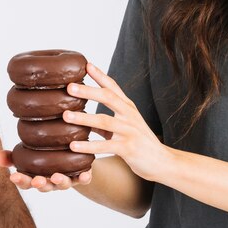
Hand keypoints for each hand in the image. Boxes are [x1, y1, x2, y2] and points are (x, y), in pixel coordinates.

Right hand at [0, 149, 92, 191]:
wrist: (70, 161)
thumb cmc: (43, 159)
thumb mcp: (26, 157)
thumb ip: (10, 158)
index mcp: (36, 178)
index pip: (26, 182)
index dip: (20, 180)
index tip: (13, 176)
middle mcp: (51, 182)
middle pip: (44, 186)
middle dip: (40, 184)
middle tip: (37, 180)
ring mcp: (66, 181)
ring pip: (63, 184)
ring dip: (60, 182)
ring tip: (58, 177)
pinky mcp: (81, 176)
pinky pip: (83, 180)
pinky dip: (84, 178)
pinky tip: (86, 174)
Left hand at [64, 63, 167, 181]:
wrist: (163, 162)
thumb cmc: (141, 143)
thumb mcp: (125, 127)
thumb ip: (106, 121)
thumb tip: (82, 116)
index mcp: (128, 107)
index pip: (113, 87)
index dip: (100, 75)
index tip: (86, 65)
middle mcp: (130, 115)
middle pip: (108, 97)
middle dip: (88, 91)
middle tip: (69, 87)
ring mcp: (130, 131)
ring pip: (104, 121)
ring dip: (83, 118)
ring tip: (65, 116)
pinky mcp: (128, 148)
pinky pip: (105, 145)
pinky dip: (88, 146)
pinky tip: (73, 146)